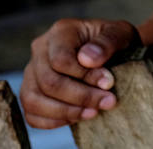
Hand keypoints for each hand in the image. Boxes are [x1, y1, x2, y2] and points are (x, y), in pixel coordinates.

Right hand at [20, 19, 139, 128]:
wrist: (112, 51)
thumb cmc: (115, 41)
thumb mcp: (121, 33)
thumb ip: (107, 42)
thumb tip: (88, 59)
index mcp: (61, 31)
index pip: (61, 60)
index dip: (85, 76)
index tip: (109, 84)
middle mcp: (41, 49)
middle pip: (49, 82)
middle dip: (80, 97)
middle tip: (108, 102)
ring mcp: (32, 71)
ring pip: (34, 100)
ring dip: (66, 112)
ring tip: (93, 113)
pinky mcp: (31, 91)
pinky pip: (31, 114)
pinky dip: (52, 121)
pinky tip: (76, 118)